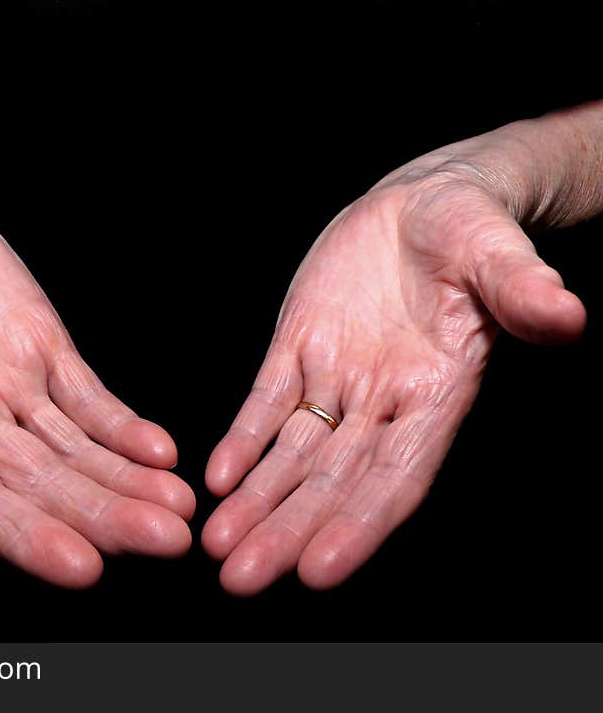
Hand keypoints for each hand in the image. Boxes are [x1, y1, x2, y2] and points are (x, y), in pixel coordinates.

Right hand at [0, 175, 193, 587]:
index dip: (24, 532)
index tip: (82, 567)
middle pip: (42, 482)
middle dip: (104, 514)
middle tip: (168, 540)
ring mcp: (11, 387)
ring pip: (75, 448)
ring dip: (127, 481)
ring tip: (180, 509)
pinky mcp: (43, 352)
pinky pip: (90, 399)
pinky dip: (125, 427)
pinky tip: (163, 453)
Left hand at [202, 160, 585, 594]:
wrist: (419, 204)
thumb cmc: (468, 229)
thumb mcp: (496, 250)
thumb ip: (521, 288)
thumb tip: (565, 314)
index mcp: (437, 392)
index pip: (397, 475)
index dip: (359, 524)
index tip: (318, 570)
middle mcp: (383, 401)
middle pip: (333, 480)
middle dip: (288, 529)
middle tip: (242, 577)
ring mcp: (337, 377)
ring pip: (293, 452)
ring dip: (256, 498)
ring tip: (218, 542)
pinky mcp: (298, 346)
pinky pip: (267, 399)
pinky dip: (244, 437)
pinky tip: (217, 474)